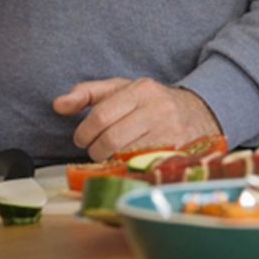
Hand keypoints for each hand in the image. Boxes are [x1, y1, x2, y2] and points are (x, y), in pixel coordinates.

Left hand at [52, 77, 221, 161]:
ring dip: (112, 162)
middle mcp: (158, 108)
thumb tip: (58, 104)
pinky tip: (129, 163)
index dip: (84, 133)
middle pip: (110, 139)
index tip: (84, 138)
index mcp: (142, 89)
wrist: (201, 112)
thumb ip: (88, 93)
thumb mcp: (123, 89)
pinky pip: (141, 168)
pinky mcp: (178, 153)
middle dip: (96, 150)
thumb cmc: (152, 103)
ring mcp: (170, 132)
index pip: (101, 115)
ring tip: (114, 155)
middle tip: (98, 150)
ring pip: (125, 157)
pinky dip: (129, 169)